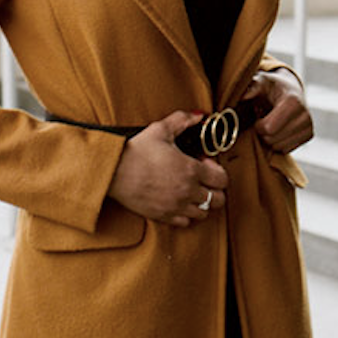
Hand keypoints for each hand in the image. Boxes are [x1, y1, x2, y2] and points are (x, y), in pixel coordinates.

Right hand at [107, 110, 227, 227]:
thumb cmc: (136, 150)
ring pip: (203, 213)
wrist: (114, 171)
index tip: (205, 164)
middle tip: (201, 179)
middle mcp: (188, 191)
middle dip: (215, 189)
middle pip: (218, 200)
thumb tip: (200, 115)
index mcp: (191, 170)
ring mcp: (176, 207)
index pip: (222, 180)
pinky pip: (185, 223)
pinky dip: (186, 214)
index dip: (218, 171)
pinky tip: (178, 201)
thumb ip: (183, 120)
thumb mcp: (161, 129)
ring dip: (201, 202)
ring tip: (190, 190)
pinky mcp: (163, 217)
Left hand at [243, 68, 313, 154]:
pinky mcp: (309, 135)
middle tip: (264, 119)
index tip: (258, 115)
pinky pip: (286, 150)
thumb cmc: (271, 87)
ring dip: (270, 138)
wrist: (289, 89)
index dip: (258, 125)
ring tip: (272, 122)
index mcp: (293, 102)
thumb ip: (252, 86)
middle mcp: (305, 115)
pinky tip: (279, 129)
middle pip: (273, 140)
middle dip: (263, 132)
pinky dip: (278, 142)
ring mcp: (309, 126)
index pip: (269, 128)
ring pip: (279, 147)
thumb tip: (244, 95)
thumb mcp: (261, 82)